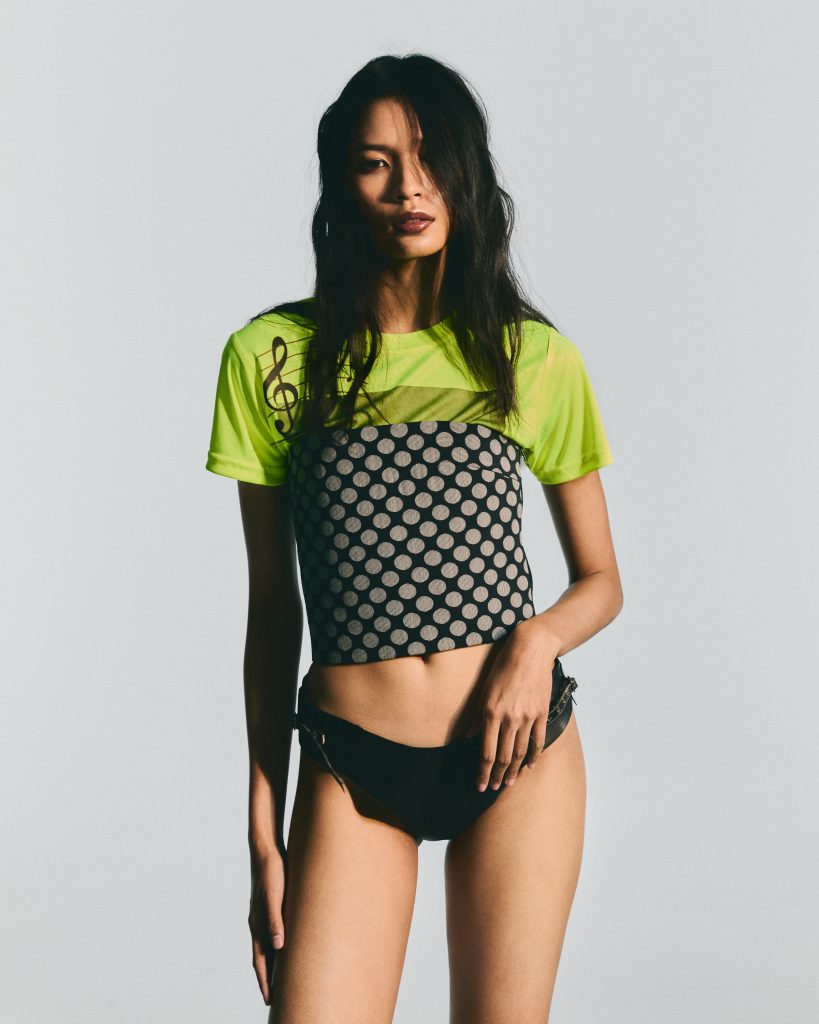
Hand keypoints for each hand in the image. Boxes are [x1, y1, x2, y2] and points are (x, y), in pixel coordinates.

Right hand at [248, 843, 287, 1005]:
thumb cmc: (272, 871)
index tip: (269, 1000)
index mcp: (258, 923)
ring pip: (265, 946)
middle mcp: (257, 922)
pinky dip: (274, 947)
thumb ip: (276, 920)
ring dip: (270, 964)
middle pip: (261, 957)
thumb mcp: (276, 895)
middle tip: (273, 999)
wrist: (266, 849)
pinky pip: (270, 933)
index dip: (265, 980)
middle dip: (267, 978)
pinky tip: (282, 948)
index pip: (261, 960)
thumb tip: (278, 947)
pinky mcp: (269, 906)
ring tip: (277, 979)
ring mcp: (261, 914)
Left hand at [465, 640, 558, 791]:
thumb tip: (470, 737)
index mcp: (491, 713)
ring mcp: (527, 717)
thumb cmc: (503, 666)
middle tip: (492, 788)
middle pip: (502, 756)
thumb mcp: (484, 689)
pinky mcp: (541, 713)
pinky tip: (529, 765)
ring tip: (508, 782)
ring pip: (520, 752)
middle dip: (496, 775)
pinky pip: (538, 740)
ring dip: (513, 770)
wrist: (531, 650)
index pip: (485, 752)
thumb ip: (477, 715)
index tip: (480, 785)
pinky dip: (533, 756)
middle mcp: (509, 718)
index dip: (482, 772)